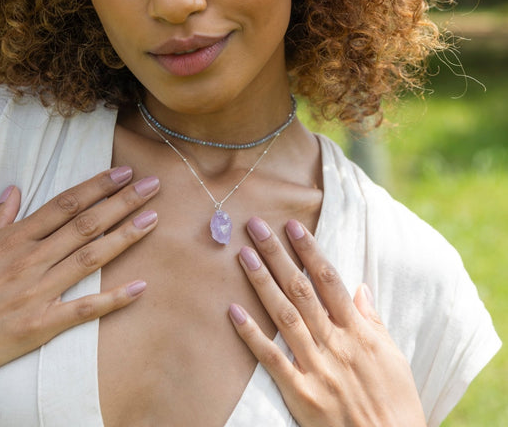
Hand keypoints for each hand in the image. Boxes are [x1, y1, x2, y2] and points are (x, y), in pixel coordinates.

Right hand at [0, 167, 158, 374]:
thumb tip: (14, 190)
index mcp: (15, 239)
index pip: (65, 205)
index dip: (97, 187)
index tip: (124, 172)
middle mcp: (31, 260)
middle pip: (85, 225)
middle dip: (121, 202)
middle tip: (152, 185)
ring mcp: (38, 293)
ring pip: (90, 259)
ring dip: (124, 238)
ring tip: (152, 220)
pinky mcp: (40, 326)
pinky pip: (83, 310)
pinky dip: (112, 299)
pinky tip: (139, 287)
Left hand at [229, 217, 426, 426]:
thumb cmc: (397, 404)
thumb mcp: (394, 357)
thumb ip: (374, 321)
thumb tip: (360, 288)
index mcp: (359, 331)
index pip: (330, 280)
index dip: (310, 251)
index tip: (292, 226)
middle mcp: (335, 343)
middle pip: (301, 290)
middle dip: (277, 255)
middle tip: (256, 226)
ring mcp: (316, 367)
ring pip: (284, 315)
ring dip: (262, 282)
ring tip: (243, 255)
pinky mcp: (301, 394)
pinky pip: (272, 360)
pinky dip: (252, 335)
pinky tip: (233, 312)